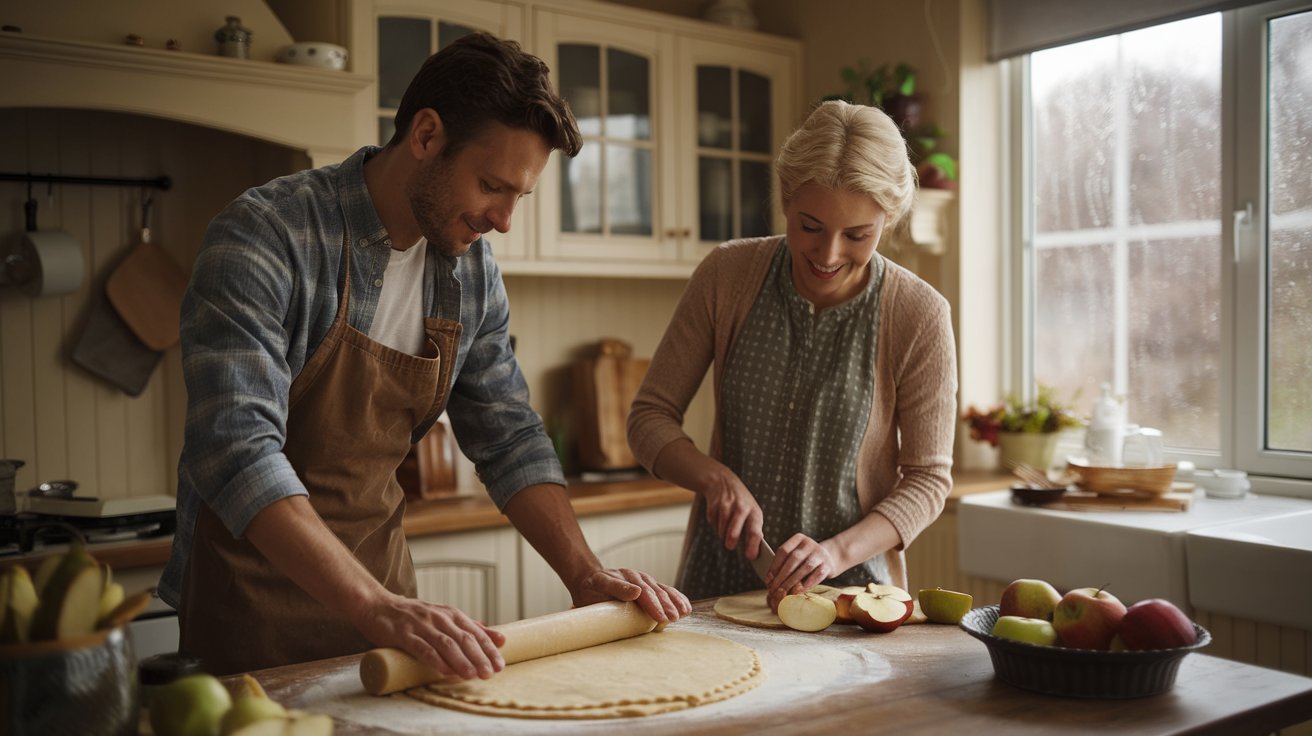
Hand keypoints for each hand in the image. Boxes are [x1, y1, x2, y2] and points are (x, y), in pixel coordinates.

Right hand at [349, 591, 506, 679]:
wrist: (377, 605)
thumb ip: (467, 627)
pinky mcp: (403, 634)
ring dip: (461, 660)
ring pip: (446, 643)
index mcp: (450, 614)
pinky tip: (445, 671)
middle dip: (479, 657)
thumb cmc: (413, 615)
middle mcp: (438, 617)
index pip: (475, 631)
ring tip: (472, 675)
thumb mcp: (442, 617)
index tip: (500, 664)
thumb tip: (498, 637)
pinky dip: (436, 660)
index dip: (489, 648)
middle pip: (464, 638)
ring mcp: (421, 625)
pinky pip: (422, 648)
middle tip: (490, 673)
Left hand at [570, 567, 691, 623]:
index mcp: (624, 578)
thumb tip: (636, 592)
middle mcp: (637, 578)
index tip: (660, 618)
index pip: (641, 592)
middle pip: (654, 592)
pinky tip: (686, 608)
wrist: (590, 580)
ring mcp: (645, 581)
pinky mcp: (650, 587)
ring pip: (663, 591)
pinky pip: (666, 591)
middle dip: (665, 606)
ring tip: (683, 614)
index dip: (651, 605)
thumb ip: (616, 588)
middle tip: (673, 619)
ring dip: (674, 603)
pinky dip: (677, 599)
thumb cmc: (592, 588)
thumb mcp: (598, 585)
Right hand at [701, 471, 765, 557]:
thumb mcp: (752, 511)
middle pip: (733, 533)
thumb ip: (754, 529)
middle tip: (730, 546)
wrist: (723, 481)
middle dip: (731, 542)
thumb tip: (754, 552)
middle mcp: (741, 508)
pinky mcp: (713, 506)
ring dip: (722, 534)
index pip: (755, 532)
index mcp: (754, 512)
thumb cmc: (741, 502)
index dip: (753, 546)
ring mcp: (726, 506)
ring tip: (726, 528)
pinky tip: (719, 517)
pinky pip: (713, 524)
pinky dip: (715, 525)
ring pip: (721, 531)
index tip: (750, 557)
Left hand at [764, 533, 836, 611]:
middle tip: (774, 589)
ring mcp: (820, 553)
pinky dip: (807, 584)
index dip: (774, 566)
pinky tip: (799, 591)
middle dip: (782, 576)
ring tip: (784, 592)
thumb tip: (770, 581)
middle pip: (793, 559)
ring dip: (792, 581)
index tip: (768, 580)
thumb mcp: (796, 556)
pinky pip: (817, 575)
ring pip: (805, 567)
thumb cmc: (806, 559)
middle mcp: (809, 544)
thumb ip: (785, 564)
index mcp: (798, 539)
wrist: (830, 558)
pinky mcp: (828, 565)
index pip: (783, 551)